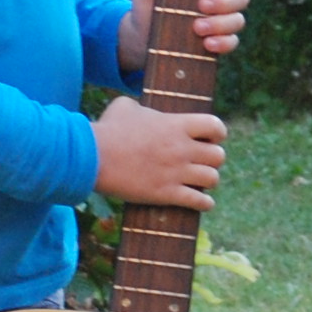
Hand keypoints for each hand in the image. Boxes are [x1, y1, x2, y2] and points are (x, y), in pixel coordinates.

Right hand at [93, 95, 225, 209]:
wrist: (93, 157)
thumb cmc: (107, 130)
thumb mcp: (125, 107)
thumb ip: (140, 107)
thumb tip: (139, 109)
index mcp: (176, 125)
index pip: (216, 126)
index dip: (216, 133)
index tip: (208, 138)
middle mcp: (182, 149)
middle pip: (219, 156)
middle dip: (212, 159)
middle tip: (200, 162)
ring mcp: (176, 172)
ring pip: (212, 179)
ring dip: (208, 181)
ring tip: (199, 182)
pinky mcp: (166, 193)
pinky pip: (199, 202)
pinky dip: (204, 203)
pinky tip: (202, 203)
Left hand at [119, 0, 248, 82]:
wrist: (142, 34)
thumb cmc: (149, 0)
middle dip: (224, 2)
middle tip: (201, 5)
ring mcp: (222, 22)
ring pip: (237, 20)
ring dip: (220, 23)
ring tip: (197, 28)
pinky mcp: (219, 42)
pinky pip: (231, 42)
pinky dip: (222, 43)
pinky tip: (207, 44)